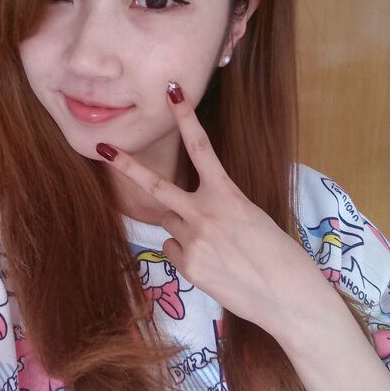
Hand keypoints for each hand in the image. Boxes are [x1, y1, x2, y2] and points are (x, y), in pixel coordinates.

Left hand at [95, 81, 331, 338]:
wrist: (289, 298)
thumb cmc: (280, 255)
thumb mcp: (252, 219)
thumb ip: (220, 208)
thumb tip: (188, 216)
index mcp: (228, 195)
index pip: (202, 148)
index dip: (186, 118)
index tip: (172, 92)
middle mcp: (204, 213)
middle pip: (156, 186)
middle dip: (127, 166)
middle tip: (102, 148)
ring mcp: (192, 240)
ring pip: (169, 223)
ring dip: (181, 228)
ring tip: (212, 246)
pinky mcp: (187, 266)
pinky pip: (172, 250)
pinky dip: (184, 254)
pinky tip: (209, 265)